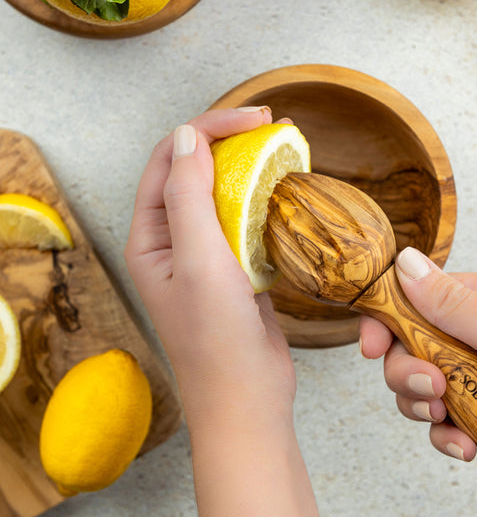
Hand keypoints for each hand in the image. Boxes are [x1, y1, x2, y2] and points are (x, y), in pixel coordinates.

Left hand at [125, 108, 317, 514]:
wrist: (248, 397)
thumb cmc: (216, 339)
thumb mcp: (198, 261)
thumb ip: (187, 196)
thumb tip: (186, 138)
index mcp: (150, 236)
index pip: (170, 161)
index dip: (207, 130)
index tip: (251, 119)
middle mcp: (173, 239)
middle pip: (196, 171)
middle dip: (230, 142)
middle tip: (271, 125)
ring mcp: (206, 252)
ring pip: (224, 193)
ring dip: (249, 168)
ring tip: (284, 148)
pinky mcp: (235, 265)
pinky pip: (245, 219)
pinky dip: (263, 199)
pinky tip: (285, 189)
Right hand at [360, 246, 476, 484]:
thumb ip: (448, 302)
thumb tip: (405, 261)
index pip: (419, 298)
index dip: (388, 321)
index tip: (370, 348)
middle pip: (415, 345)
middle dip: (410, 373)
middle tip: (430, 391)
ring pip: (427, 384)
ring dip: (427, 407)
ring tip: (447, 420)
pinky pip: (450, 416)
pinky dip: (449, 433)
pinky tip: (463, 445)